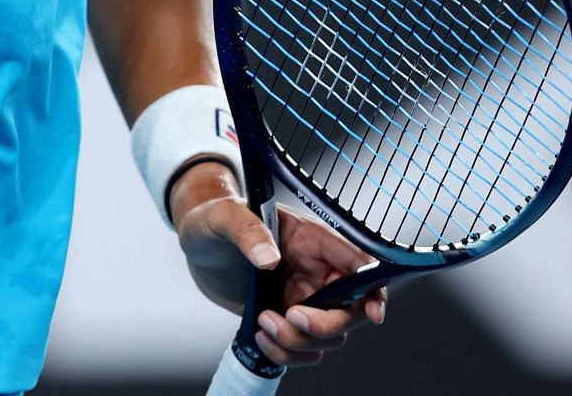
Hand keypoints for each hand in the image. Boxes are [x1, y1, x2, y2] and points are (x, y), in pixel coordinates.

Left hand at [171, 162, 387, 369]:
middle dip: (325, 325)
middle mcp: (317, 272)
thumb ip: (247, 231)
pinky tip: (260, 336)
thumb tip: (268, 258)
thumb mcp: (223, 217)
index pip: (359, 264)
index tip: (373, 313)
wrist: (197, 245)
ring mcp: (305, 299)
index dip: (374, 289)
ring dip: (298, 342)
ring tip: (263, 321)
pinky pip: (304, 350)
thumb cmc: (214, 221)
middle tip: (291, 317)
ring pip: (329, 337)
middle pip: (351, 310)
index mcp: (313, 240)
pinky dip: (285, 353)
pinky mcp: (288, 320)